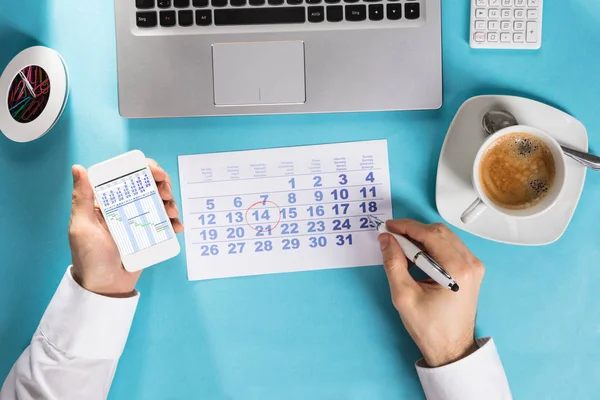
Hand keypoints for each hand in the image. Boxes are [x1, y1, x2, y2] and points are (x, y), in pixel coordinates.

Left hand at [68, 159, 183, 296]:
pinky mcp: (150, 235)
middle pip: (149, 186)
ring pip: (160, 202)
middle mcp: (124, 208)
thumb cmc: (89, 258)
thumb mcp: (82, 227)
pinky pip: (166, 224)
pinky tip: (176, 226)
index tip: (155, 172)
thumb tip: (79, 168)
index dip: (144, 169)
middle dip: (162, 184)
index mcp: (108, 202)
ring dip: (170, 201)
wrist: (105, 288)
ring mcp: (139, 221)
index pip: (128, 177)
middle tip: (166, 192)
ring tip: (171, 211)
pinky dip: (174, 222)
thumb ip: (82, 198)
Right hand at [378, 219, 484, 367]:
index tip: (388, 227)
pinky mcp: (472, 270)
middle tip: (392, 237)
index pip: (430, 235)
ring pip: (445, 237)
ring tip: (403, 250)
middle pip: (439, 232)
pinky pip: (450, 247)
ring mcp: (474, 266)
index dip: (406, 227)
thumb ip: (393, 263)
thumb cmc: (429, 327)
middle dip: (413, 231)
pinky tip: (417, 258)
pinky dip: (431, 247)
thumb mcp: (403, 296)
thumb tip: (386, 239)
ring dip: (422, 238)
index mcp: (458, 270)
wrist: (451, 348)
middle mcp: (471, 263)